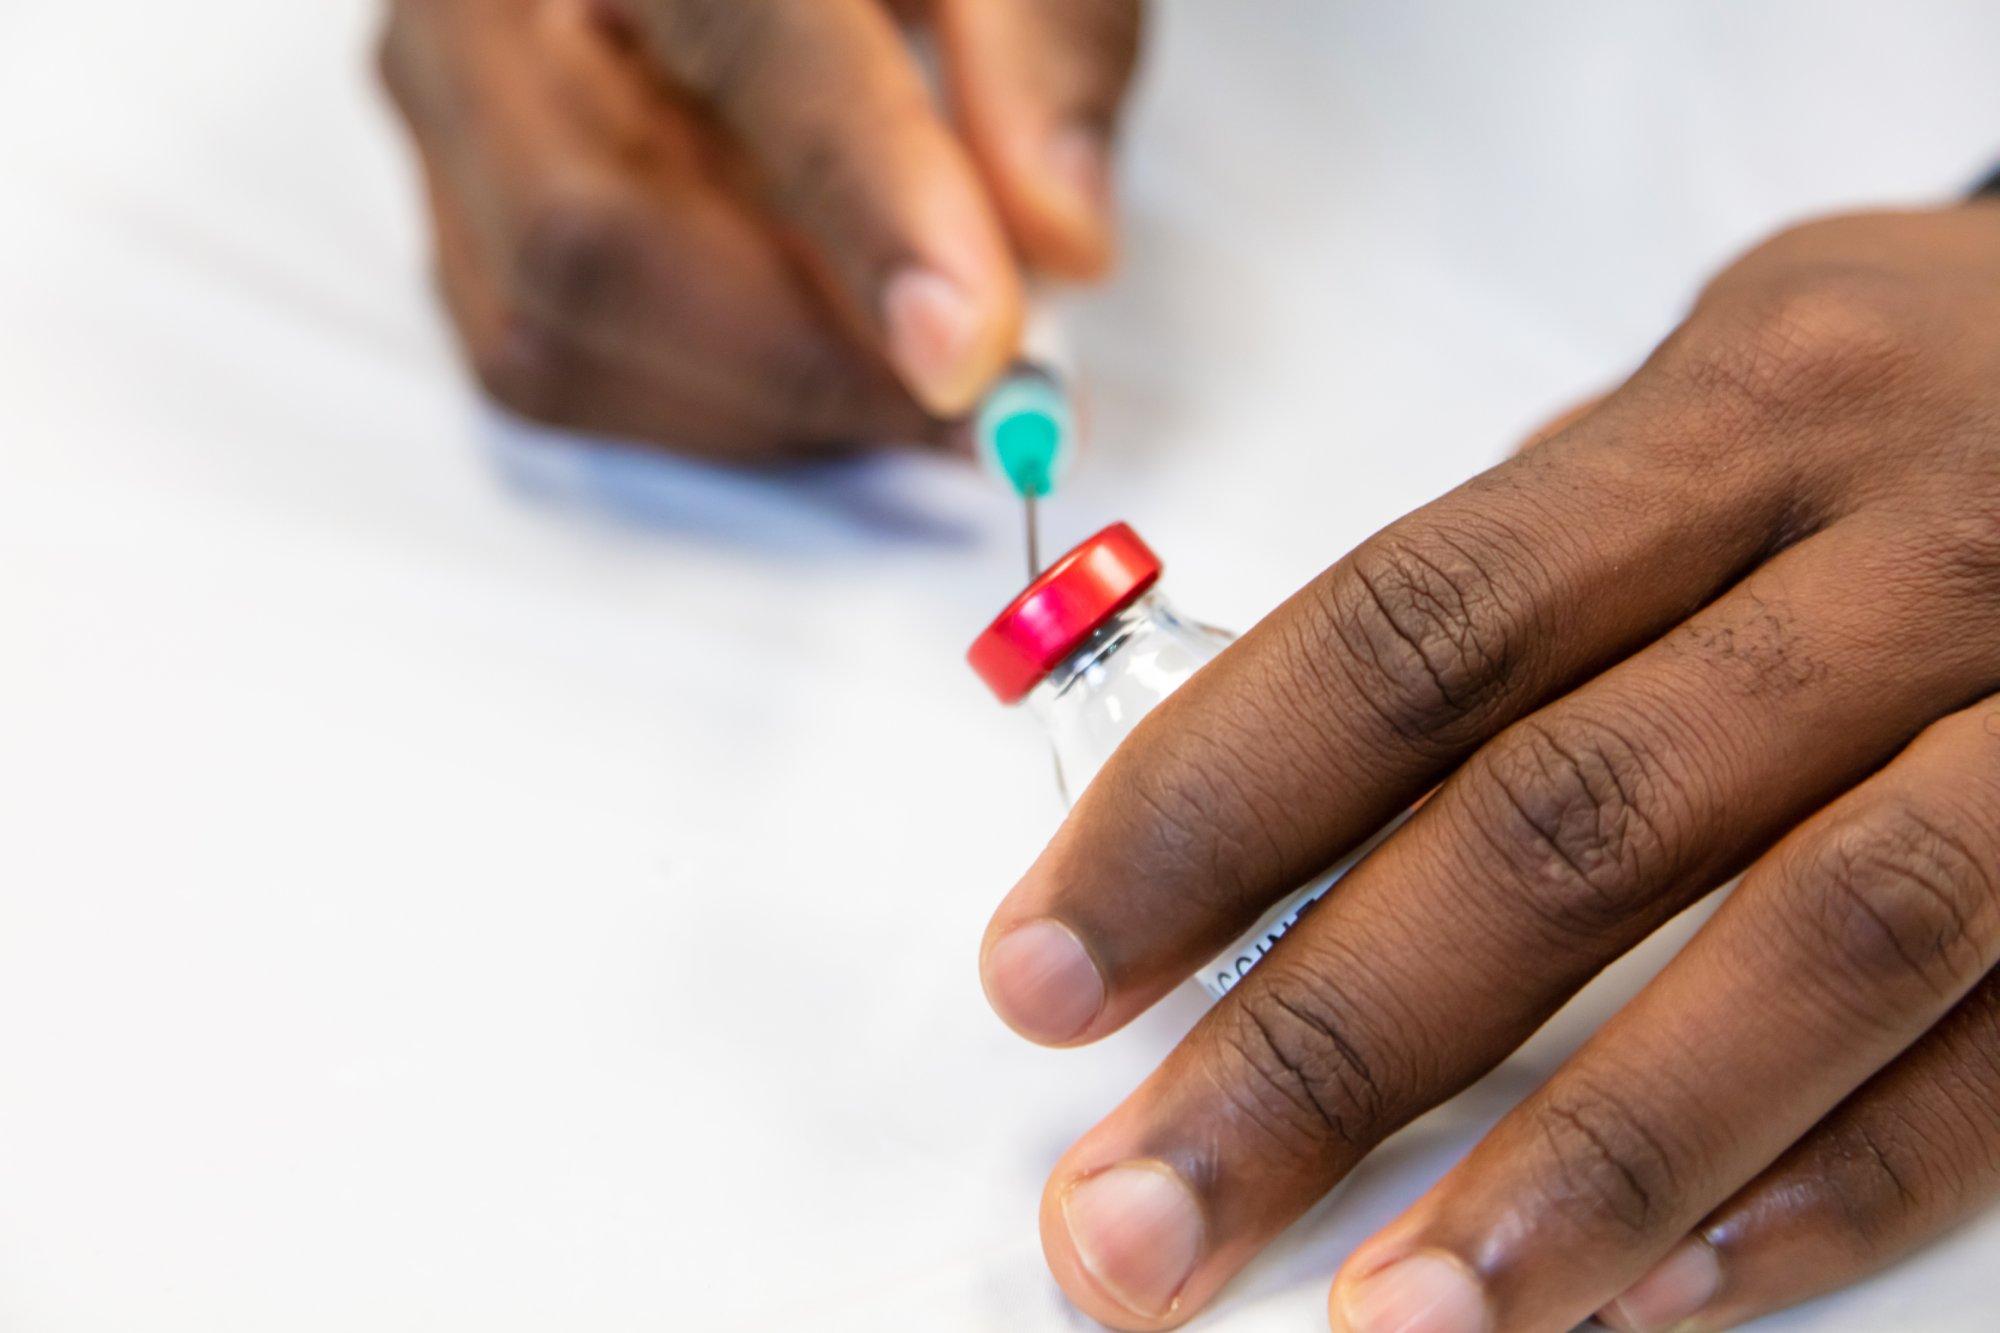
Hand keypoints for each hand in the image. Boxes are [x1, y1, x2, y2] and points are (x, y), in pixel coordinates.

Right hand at [379, 0, 1139, 458]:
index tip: (974, 345)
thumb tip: (1058, 240)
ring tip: (913, 372)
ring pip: (557, 334)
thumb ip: (1042, 49)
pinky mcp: (458, 211)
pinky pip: (551, 372)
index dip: (864, 208)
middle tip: (979, 402)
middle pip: (592, 233)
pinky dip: (712, 407)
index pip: (746, 32)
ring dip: (768, 404)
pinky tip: (823, 359)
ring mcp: (447, 99)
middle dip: (810, 363)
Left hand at [981, 203, 1999, 1330]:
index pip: (1411, 634)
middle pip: (1564, 817)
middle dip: (1324, 1043)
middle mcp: (1910, 551)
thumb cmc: (1939, 402)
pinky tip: (1647, 1296)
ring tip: (1389, 1322)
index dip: (1204, 812)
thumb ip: (1539, 563)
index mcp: (1745, 412)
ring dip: (1577, 1163)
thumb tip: (1282, 758)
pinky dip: (1827, 1186)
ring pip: (1804, 947)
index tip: (1045, 971)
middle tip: (1140, 1211)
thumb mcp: (1741, 393)